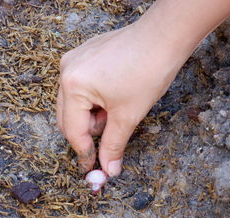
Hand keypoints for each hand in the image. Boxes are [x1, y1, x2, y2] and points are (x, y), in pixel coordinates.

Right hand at [57, 23, 184, 176]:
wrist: (163, 36)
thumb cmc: (148, 69)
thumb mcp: (128, 115)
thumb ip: (113, 145)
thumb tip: (108, 169)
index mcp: (73, 86)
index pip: (73, 131)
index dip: (85, 153)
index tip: (92, 168)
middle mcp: (66, 71)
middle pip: (67, 118)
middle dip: (89, 131)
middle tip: (109, 137)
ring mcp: (72, 61)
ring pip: (73, 104)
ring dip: (92, 115)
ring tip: (116, 108)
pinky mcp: (81, 56)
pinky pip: (78, 87)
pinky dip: (93, 99)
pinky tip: (113, 94)